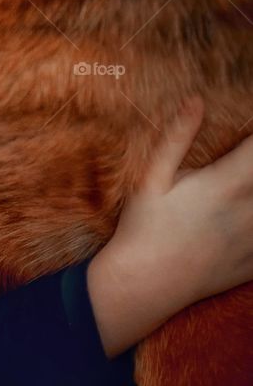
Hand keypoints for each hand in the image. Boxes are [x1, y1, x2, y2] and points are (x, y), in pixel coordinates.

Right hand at [86, 97, 252, 356]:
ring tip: (243, 187)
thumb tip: (196, 100)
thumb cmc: (144, 225)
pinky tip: (244, 215)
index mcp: (226, 184)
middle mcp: (249, 212)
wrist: (145, 284)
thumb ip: (178, 136)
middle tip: (244, 164)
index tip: (249, 129)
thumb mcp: (152, 176)